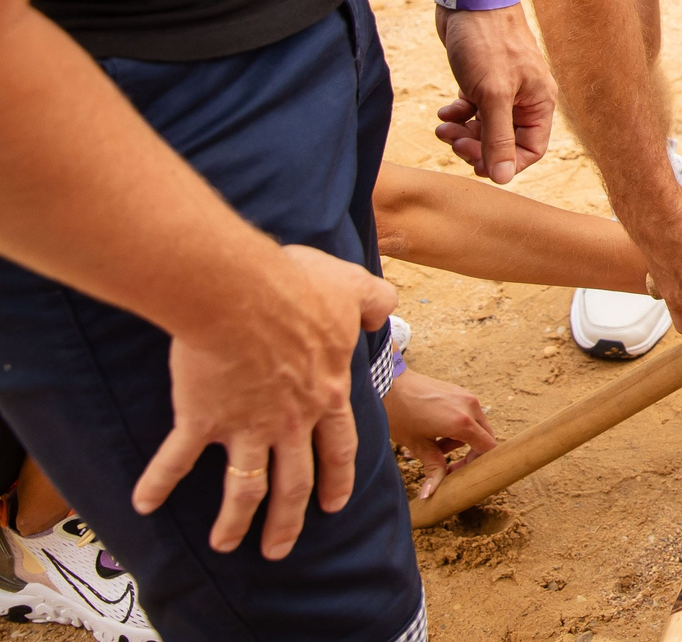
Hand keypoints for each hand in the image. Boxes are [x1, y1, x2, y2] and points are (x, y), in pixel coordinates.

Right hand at [134, 245, 395, 558]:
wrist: (241, 293)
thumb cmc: (295, 286)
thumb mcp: (351, 288)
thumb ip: (374, 302)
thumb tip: (384, 310)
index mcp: (326, 393)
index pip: (339, 447)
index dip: (338, 477)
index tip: (334, 505)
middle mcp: (290, 420)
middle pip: (295, 482)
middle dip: (287, 520)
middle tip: (279, 549)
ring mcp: (246, 425)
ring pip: (245, 488)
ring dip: (233, 522)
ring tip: (224, 545)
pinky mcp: (202, 419)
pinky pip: (176, 460)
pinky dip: (157, 484)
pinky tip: (144, 505)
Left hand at [382, 367, 494, 502]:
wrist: (388, 383)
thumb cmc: (400, 414)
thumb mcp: (417, 445)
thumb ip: (433, 468)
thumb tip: (430, 494)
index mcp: (462, 422)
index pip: (487, 447)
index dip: (477, 464)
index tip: (458, 472)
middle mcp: (470, 407)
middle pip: (484, 437)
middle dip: (469, 454)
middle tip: (446, 465)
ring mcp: (466, 396)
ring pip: (475, 426)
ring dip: (459, 441)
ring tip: (431, 448)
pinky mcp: (458, 391)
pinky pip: (467, 413)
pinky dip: (456, 426)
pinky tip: (434, 431)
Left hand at [431, 5, 553, 184]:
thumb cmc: (487, 42)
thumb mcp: (492, 95)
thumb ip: (498, 138)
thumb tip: (501, 178)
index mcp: (539, 102)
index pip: (530, 150)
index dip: (503, 162)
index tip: (474, 162)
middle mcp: (525, 98)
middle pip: (505, 142)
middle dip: (477, 146)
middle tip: (453, 141)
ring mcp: (503, 88)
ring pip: (486, 127)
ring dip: (463, 133)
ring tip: (442, 127)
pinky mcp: (483, 79)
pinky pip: (473, 111)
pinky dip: (458, 116)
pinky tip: (444, 111)